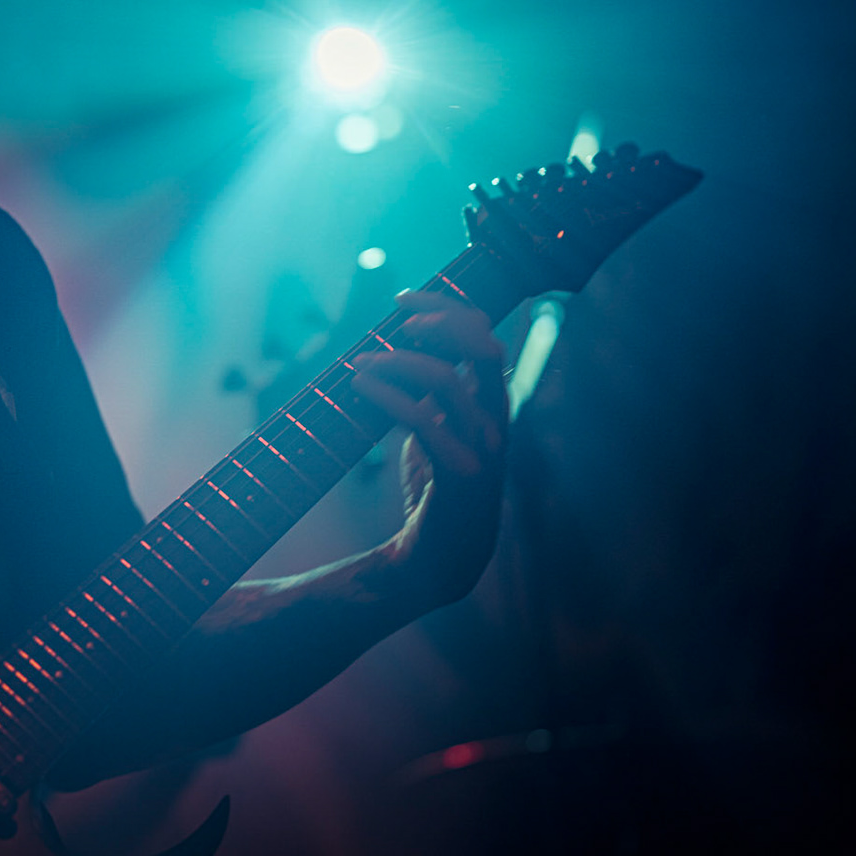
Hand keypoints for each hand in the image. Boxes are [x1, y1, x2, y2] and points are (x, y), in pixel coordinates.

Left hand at [349, 290, 508, 610]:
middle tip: (396, 319)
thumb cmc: (436, 485)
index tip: (403, 298)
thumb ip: (435, 388)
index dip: (447, 306)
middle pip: (482, 346)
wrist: (438, 557)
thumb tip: (400, 341)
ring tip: (360, 362)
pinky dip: (388, 394)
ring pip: (447, 380)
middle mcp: (495, 419)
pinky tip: (360, 384)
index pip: (484, 334)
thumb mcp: (439, 426)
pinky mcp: (457, 474)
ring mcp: (481, 447)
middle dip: (439, 319)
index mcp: (493, 403)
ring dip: (397, 360)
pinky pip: (424, 421)